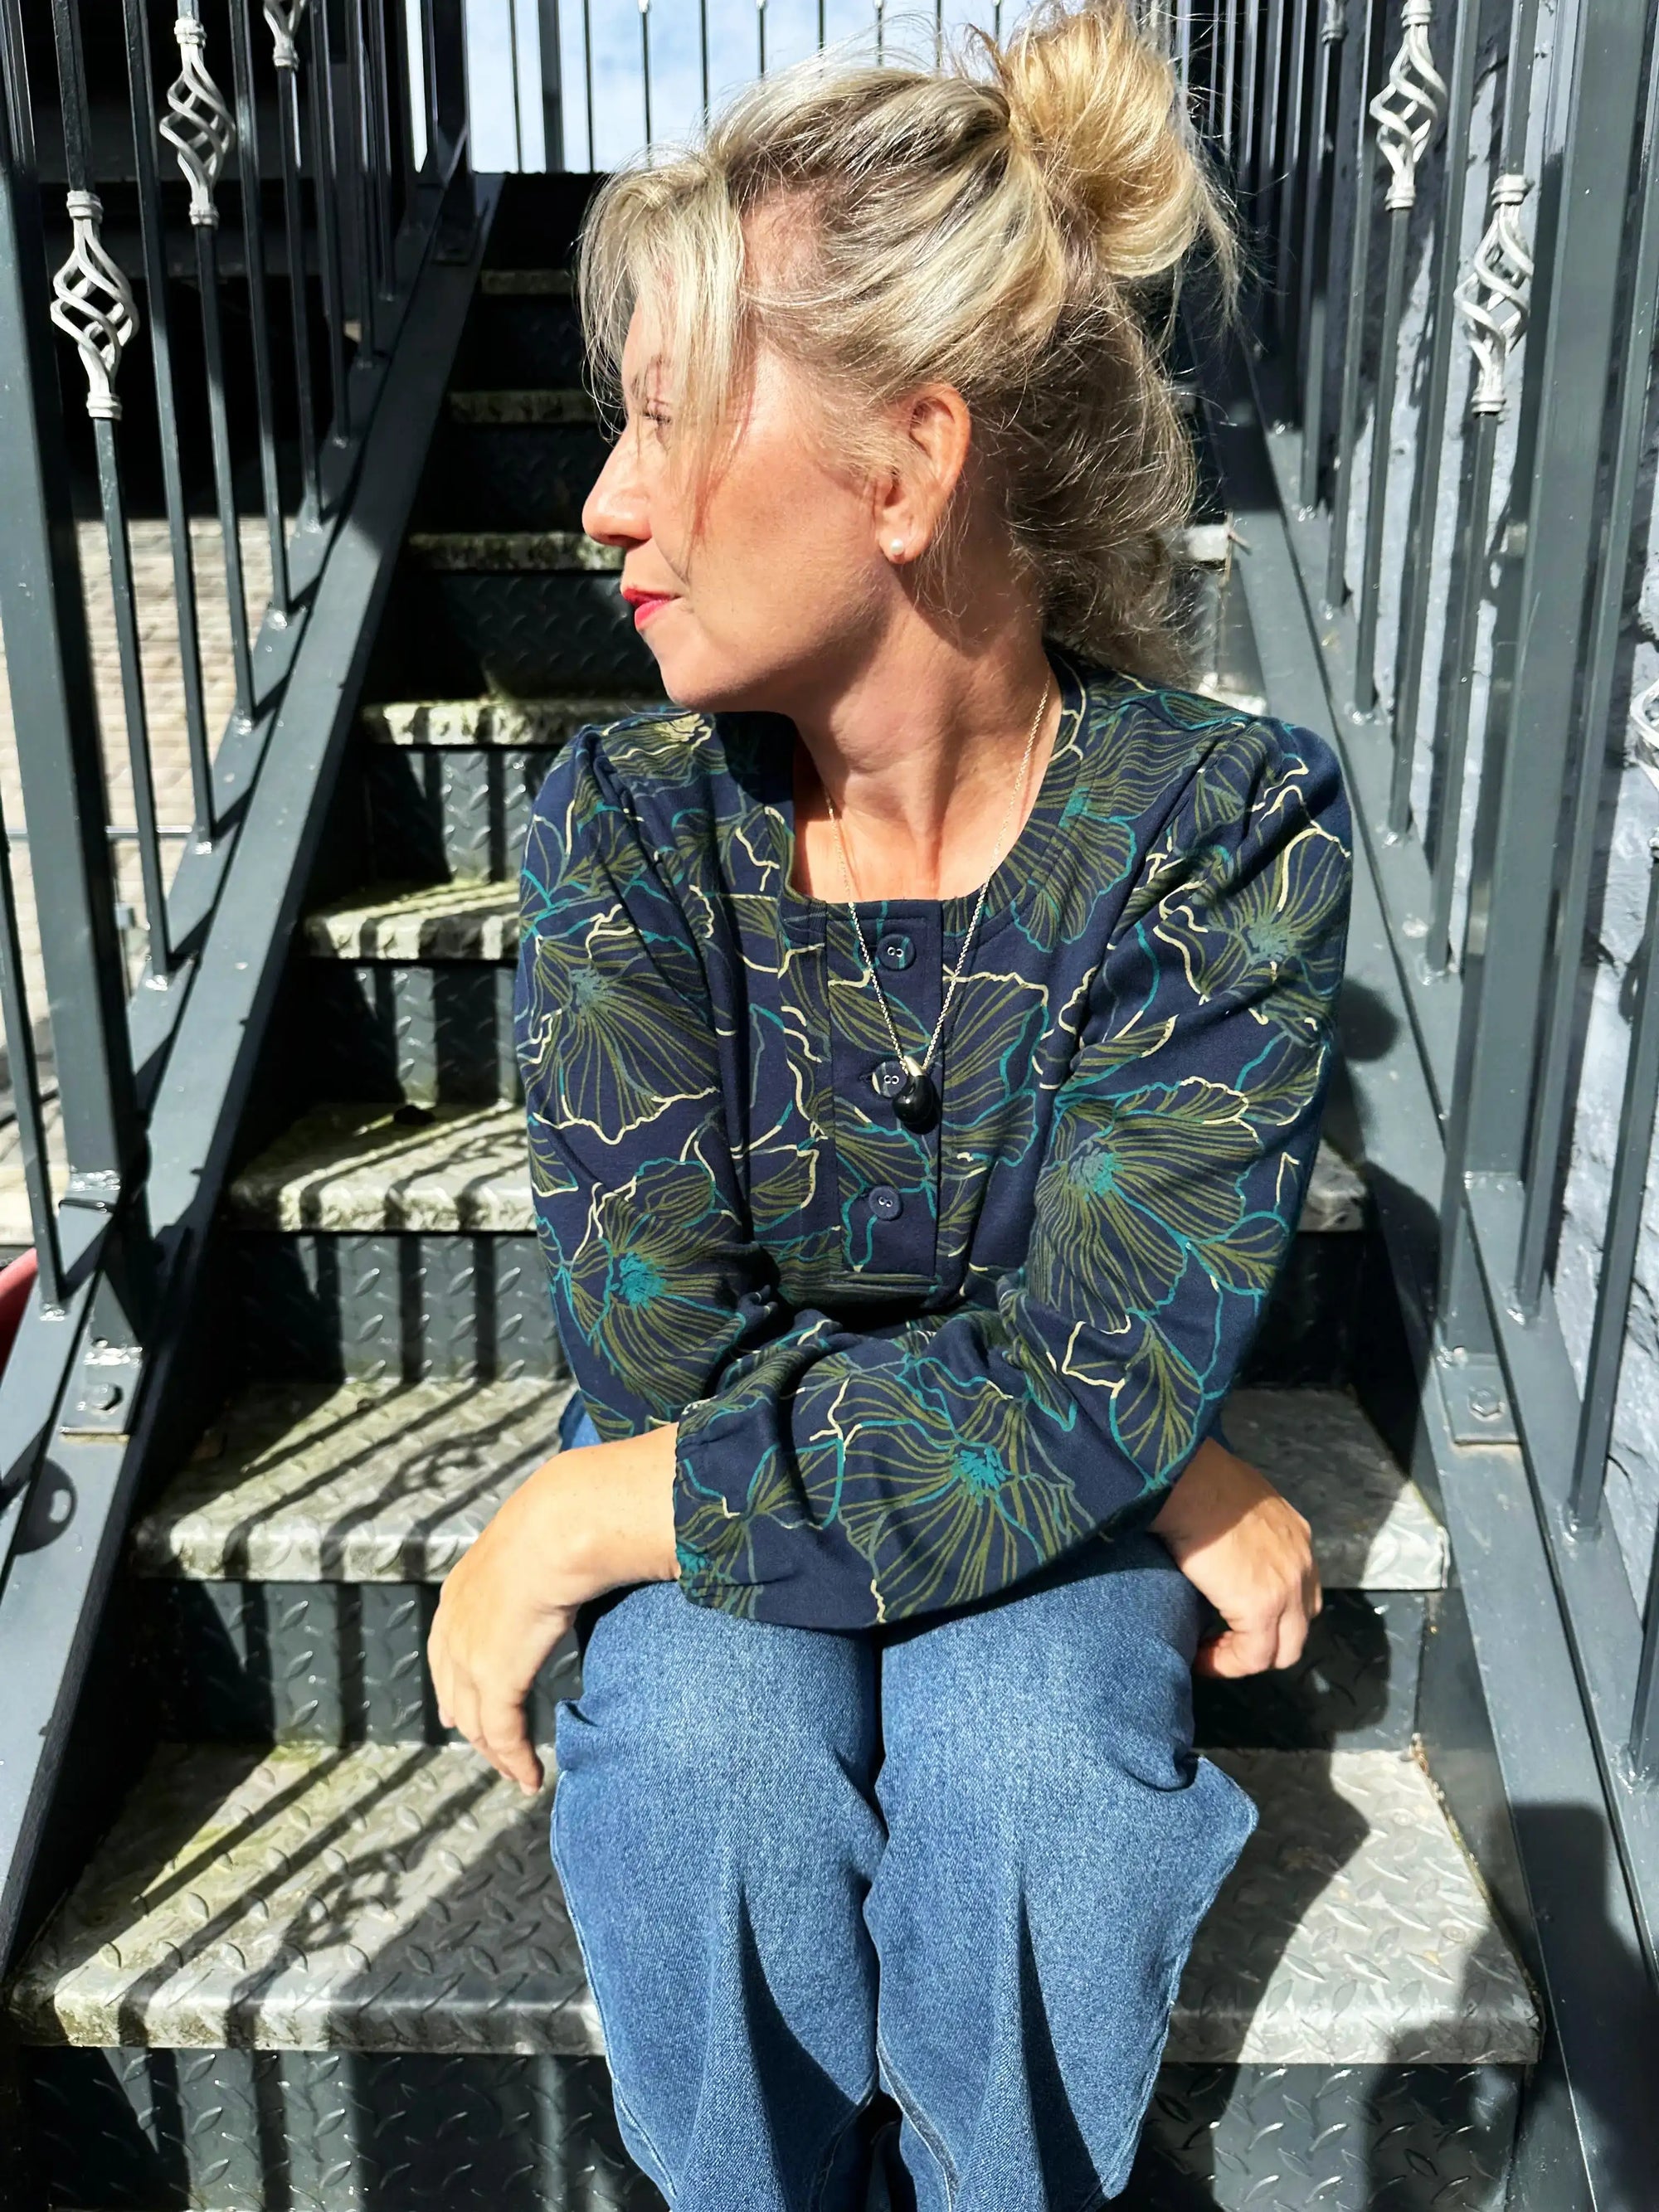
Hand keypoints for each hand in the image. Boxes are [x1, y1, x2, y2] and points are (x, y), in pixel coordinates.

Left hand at [427, 1422, 678, 1793]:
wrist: (566, 1520)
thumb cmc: (573, 1516)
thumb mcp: (543, 1538)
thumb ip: (548, 1557)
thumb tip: (583, 1550)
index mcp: (464, 1586)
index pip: (447, 1644)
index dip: (454, 1679)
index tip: (460, 1708)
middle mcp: (456, 1621)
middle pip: (454, 1688)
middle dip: (471, 1723)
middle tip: (492, 1750)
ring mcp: (470, 1651)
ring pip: (476, 1719)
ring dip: (498, 1752)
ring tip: (519, 1773)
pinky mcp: (495, 1676)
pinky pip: (501, 1733)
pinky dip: (515, 1760)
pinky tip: (531, 1777)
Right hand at [1149, 1435, 1320, 1676]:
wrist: (1186, 1479)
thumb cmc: (1196, 1480)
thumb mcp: (1235, 1501)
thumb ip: (1241, 1529)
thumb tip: (1218, 1545)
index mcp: (1296, 1538)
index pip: (1300, 1594)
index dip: (1270, 1617)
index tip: (1230, 1621)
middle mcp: (1301, 1565)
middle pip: (1298, 1629)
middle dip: (1263, 1644)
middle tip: (1222, 1644)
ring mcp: (1287, 1588)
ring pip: (1281, 1651)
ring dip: (1245, 1659)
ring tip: (1209, 1654)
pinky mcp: (1260, 1607)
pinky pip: (1251, 1656)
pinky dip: (1226, 1664)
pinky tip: (1200, 1658)